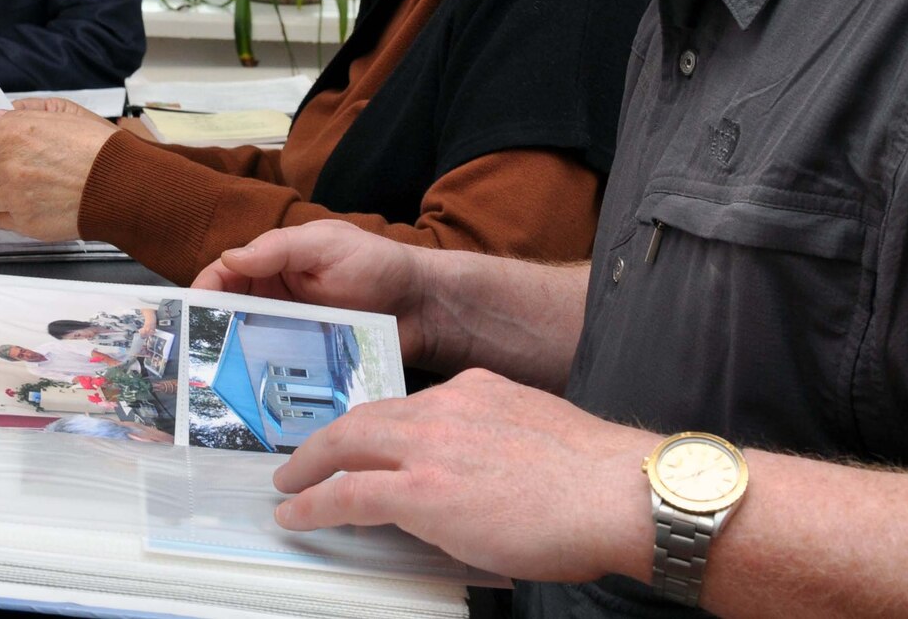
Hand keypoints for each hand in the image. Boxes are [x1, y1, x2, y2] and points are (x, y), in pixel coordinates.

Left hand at [0, 98, 115, 240]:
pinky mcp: (24, 223)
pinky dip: (0, 210)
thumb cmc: (100, 148)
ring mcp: (14, 197)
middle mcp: (7, 166)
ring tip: (12, 184)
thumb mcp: (67, 113)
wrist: (121, 185)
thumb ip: (30, 111)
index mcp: (14, 134)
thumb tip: (2, 116)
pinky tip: (16, 202)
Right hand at [192, 220, 431, 361]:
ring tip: (210, 384)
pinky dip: (261, 380)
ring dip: (230, 360)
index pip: (225, 274)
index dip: (203, 292)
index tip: (190, 316)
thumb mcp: (326, 245)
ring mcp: (291, 332)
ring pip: (248, 346)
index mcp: (274, 263)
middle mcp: (275, 298)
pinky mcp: (308, 361)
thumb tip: (229, 257)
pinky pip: (277, 370)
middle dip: (208, 332)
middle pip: (229, 315)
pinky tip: (248, 398)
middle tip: (190, 358)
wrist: (423, 306)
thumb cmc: (377, 264)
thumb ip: (279, 248)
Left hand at [272, 369, 647, 583]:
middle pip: (366, 417)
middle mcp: (446, 408)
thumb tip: (480, 477)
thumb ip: (497, 442)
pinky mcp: (422, 492)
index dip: (378, 425)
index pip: (409, 405)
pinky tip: (297, 516)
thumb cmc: (595, 481)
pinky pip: (348, 495)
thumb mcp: (534, 435)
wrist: (617, 492)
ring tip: (290, 486)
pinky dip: (314, 505)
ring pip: (348, 445)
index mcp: (476, 391)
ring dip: (311, 467)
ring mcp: (430, 447)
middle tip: (302, 459)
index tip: (365, 440)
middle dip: (328, 440)